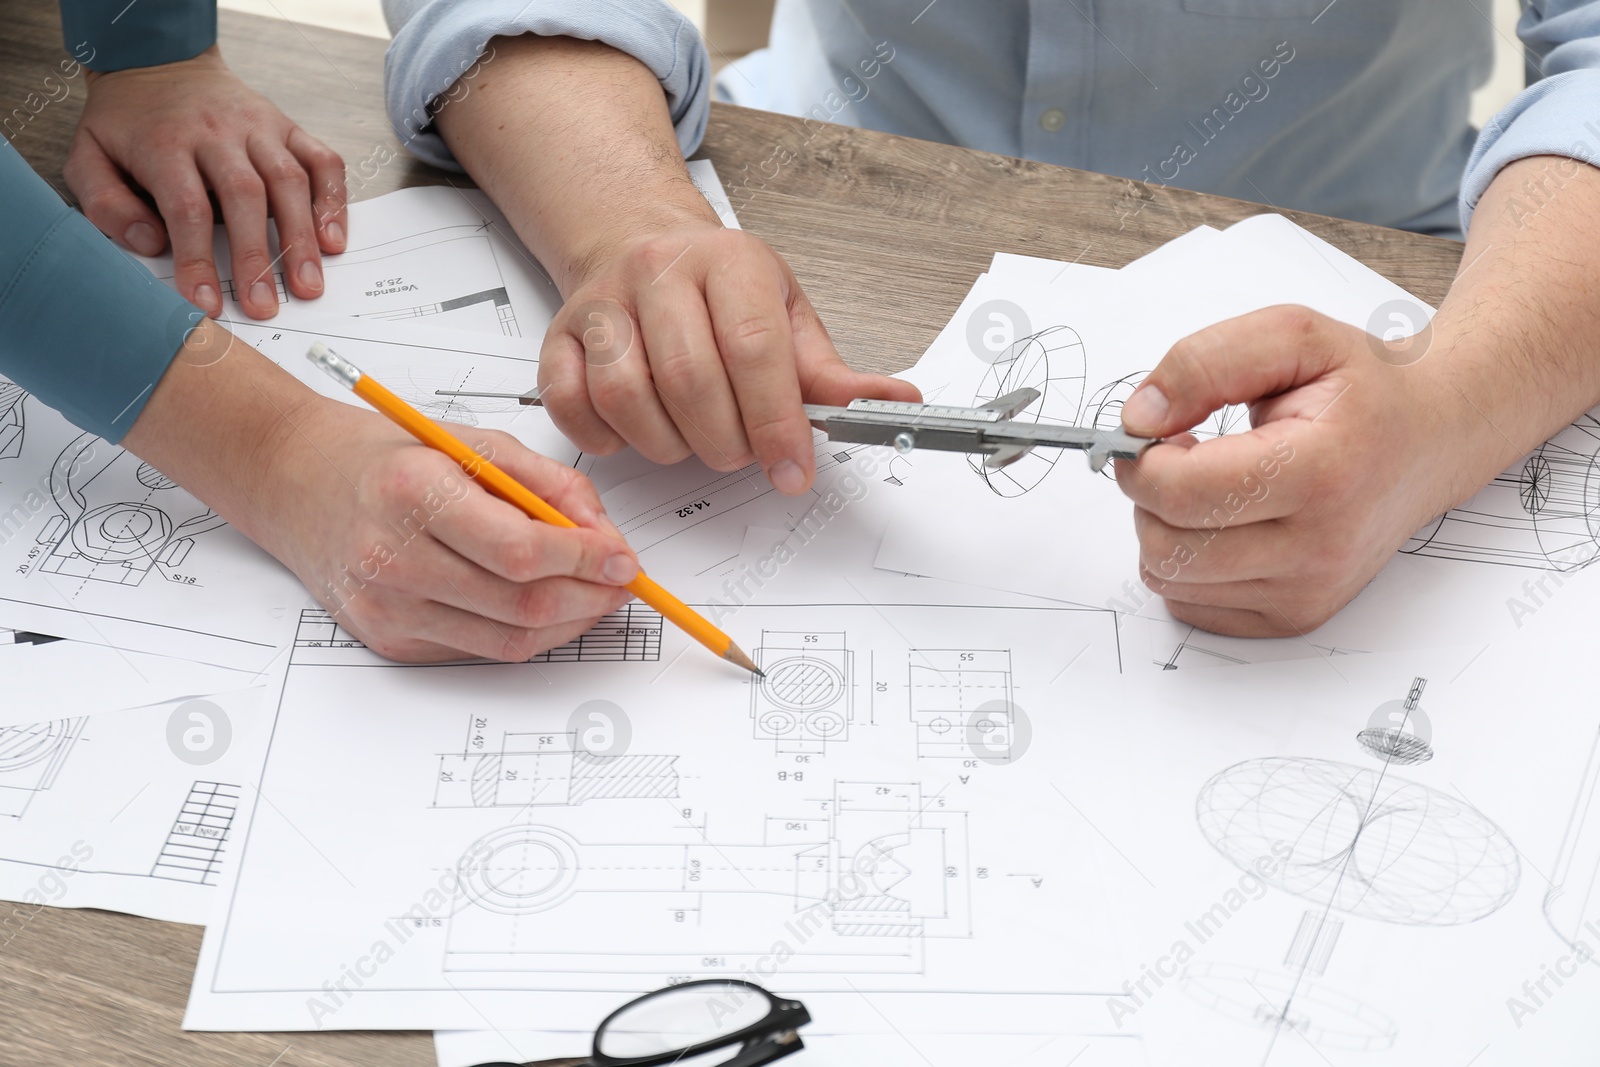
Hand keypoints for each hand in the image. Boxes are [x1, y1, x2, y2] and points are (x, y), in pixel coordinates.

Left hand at [64, 46, 346, 319]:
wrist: (160, 61)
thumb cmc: (128, 123)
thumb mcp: (89, 156)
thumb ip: (107, 203)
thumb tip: (151, 243)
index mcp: (165, 142)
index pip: (186, 206)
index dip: (198, 258)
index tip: (206, 302)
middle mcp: (217, 131)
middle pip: (246, 195)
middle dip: (257, 256)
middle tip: (264, 305)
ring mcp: (259, 127)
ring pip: (289, 180)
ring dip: (302, 237)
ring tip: (308, 285)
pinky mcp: (287, 127)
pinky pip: (322, 161)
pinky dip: (334, 201)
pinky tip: (333, 240)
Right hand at [259, 402, 638, 662]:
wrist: (296, 481)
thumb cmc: (387, 457)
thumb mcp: (475, 443)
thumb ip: (549, 484)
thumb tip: (604, 535)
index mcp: (414, 492)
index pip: (520, 550)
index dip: (584, 561)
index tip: (622, 558)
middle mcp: (393, 556)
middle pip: (520, 604)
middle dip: (589, 598)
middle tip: (619, 583)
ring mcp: (387, 607)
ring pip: (508, 639)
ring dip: (567, 624)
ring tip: (593, 596)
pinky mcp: (387, 640)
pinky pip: (480, 650)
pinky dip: (525, 633)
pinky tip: (543, 606)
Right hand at [537, 222, 920, 493]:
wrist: (641, 240)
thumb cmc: (721, 288)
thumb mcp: (786, 313)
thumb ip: (831, 372)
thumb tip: (894, 402)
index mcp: (728, 262)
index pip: (755, 349)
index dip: (777, 422)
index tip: (793, 471)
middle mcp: (660, 273)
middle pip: (690, 378)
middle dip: (724, 441)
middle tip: (741, 455)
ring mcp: (603, 303)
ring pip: (627, 395)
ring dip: (667, 444)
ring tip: (693, 441)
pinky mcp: (558, 335)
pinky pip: (572, 403)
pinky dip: (606, 437)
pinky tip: (637, 432)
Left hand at [1113, 305, 1485, 636]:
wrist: (1432, 439)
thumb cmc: (1365, 388)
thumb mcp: (1291, 337)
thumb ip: (1204, 364)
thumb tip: (1139, 419)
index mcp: (1322, 471)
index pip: (1184, 493)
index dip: (1143, 461)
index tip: (1153, 434)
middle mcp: (1320, 546)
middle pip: (1168, 547)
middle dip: (1149, 496)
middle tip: (1180, 456)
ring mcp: (1309, 590)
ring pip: (1171, 579)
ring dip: (1164, 529)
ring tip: (1206, 486)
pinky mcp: (1295, 615)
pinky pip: (1191, 603)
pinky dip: (1186, 562)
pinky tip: (1221, 522)